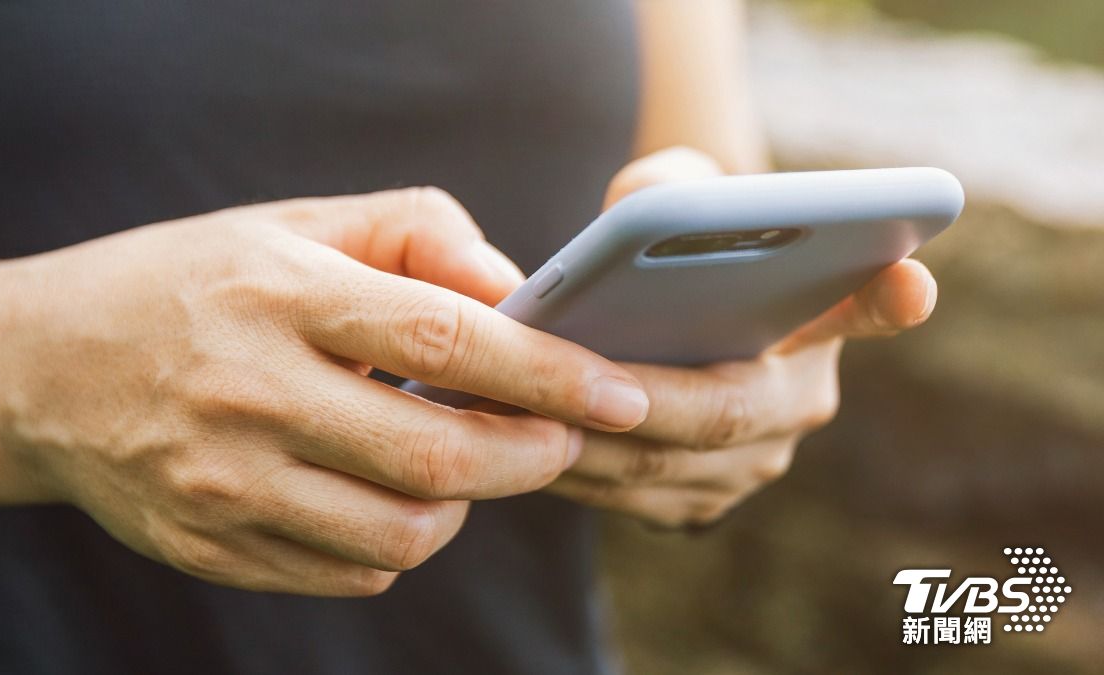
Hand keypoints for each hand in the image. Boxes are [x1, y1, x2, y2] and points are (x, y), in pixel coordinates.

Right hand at [0, 187, 649, 593]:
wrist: (39, 368)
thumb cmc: (189, 282)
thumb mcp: (292, 224)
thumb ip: (415, 234)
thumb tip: (517, 290)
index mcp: (278, 295)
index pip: (444, 340)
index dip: (547, 373)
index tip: (620, 392)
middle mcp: (247, 392)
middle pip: (436, 456)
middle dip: (530, 456)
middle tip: (563, 437)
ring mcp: (221, 483)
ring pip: (399, 536)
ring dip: (465, 508)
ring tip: (464, 464)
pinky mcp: (207, 546)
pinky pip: (346, 573)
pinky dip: (396, 545)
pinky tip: (386, 495)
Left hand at [545, 148, 937, 527]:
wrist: (666, 316)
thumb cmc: (678, 243)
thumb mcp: (678, 195)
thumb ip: (669, 184)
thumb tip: (648, 201)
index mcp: (820, 322)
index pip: (870, 308)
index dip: (890, 301)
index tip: (910, 280)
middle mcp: (798, 404)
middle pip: (722, 415)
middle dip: (637, 400)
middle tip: (566, 377)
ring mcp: (749, 467)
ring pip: (663, 468)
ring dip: (585, 442)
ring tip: (509, 408)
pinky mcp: (692, 501)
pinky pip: (628, 499)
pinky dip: (570, 470)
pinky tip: (512, 436)